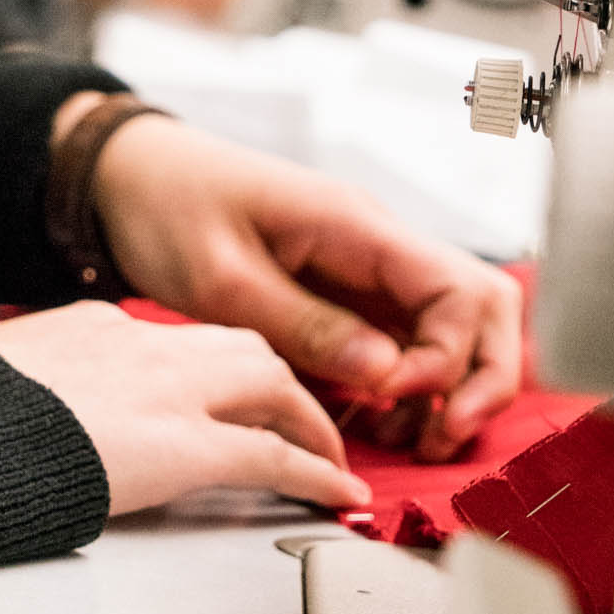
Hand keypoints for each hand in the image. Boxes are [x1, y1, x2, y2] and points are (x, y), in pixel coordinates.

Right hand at [0, 300, 372, 515]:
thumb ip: (30, 383)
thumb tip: (23, 407)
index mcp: (91, 326)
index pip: (173, 340)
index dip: (211, 369)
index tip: (221, 392)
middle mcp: (139, 342)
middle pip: (237, 343)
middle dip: (276, 379)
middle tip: (299, 413)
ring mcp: (166, 388)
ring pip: (269, 381)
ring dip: (306, 415)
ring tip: (327, 450)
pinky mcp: (183, 443)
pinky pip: (272, 454)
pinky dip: (312, 470)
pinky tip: (333, 490)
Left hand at [89, 117, 523, 460]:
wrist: (129, 174)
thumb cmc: (168, 204)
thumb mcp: (222, 276)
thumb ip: (305, 326)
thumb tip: (385, 372)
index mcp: (355, 225)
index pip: (460, 290)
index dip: (444, 358)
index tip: (389, 396)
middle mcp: (375, 242)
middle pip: (484, 306)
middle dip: (478, 378)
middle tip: (434, 436)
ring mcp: (365, 265)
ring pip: (455, 326)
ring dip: (449, 387)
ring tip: (409, 439)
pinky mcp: (344, 288)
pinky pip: (407, 337)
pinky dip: (410, 384)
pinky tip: (377, 417)